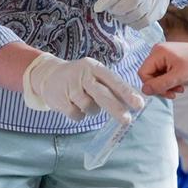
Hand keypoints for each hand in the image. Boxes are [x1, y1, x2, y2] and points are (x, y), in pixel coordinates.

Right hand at [22, 53, 143, 121]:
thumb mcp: (94, 75)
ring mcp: (70, 87)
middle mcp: (83, 75)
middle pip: (102, 94)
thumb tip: (135, 101)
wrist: (48, 75)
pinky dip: (79, 115)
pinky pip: (77, 115)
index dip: (127, 93)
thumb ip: (112, 86)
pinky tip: (74, 105)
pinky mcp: (60, 99)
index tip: (139, 104)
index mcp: (95, 68)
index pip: (114, 80)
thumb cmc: (80, 77)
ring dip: (92, 110)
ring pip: (90, 107)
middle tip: (127, 120)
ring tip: (85, 101)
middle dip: (116, 108)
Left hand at [93, 0, 170, 29]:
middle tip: (110, 9)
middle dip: (116, 9)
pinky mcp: (158, 11)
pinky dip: (131, 23)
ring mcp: (155, 0)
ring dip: (122, 17)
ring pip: (137, 15)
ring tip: (118, 13)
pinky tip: (128, 18)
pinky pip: (143, 23)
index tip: (97, 8)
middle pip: (131, 3)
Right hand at [138, 42, 187, 97]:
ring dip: (166, 85)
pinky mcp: (167, 59)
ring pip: (156, 76)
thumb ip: (160, 85)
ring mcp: (162, 54)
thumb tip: (144, 91)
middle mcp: (157, 51)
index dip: (152, 86)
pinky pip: (162, 73)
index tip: (166, 92)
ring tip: (180, 88)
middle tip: (175, 92)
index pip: (143, 73)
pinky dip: (169, 81)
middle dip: (161, 86)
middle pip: (149, 75)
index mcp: (157, 52)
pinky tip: (180, 83)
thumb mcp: (178, 78)